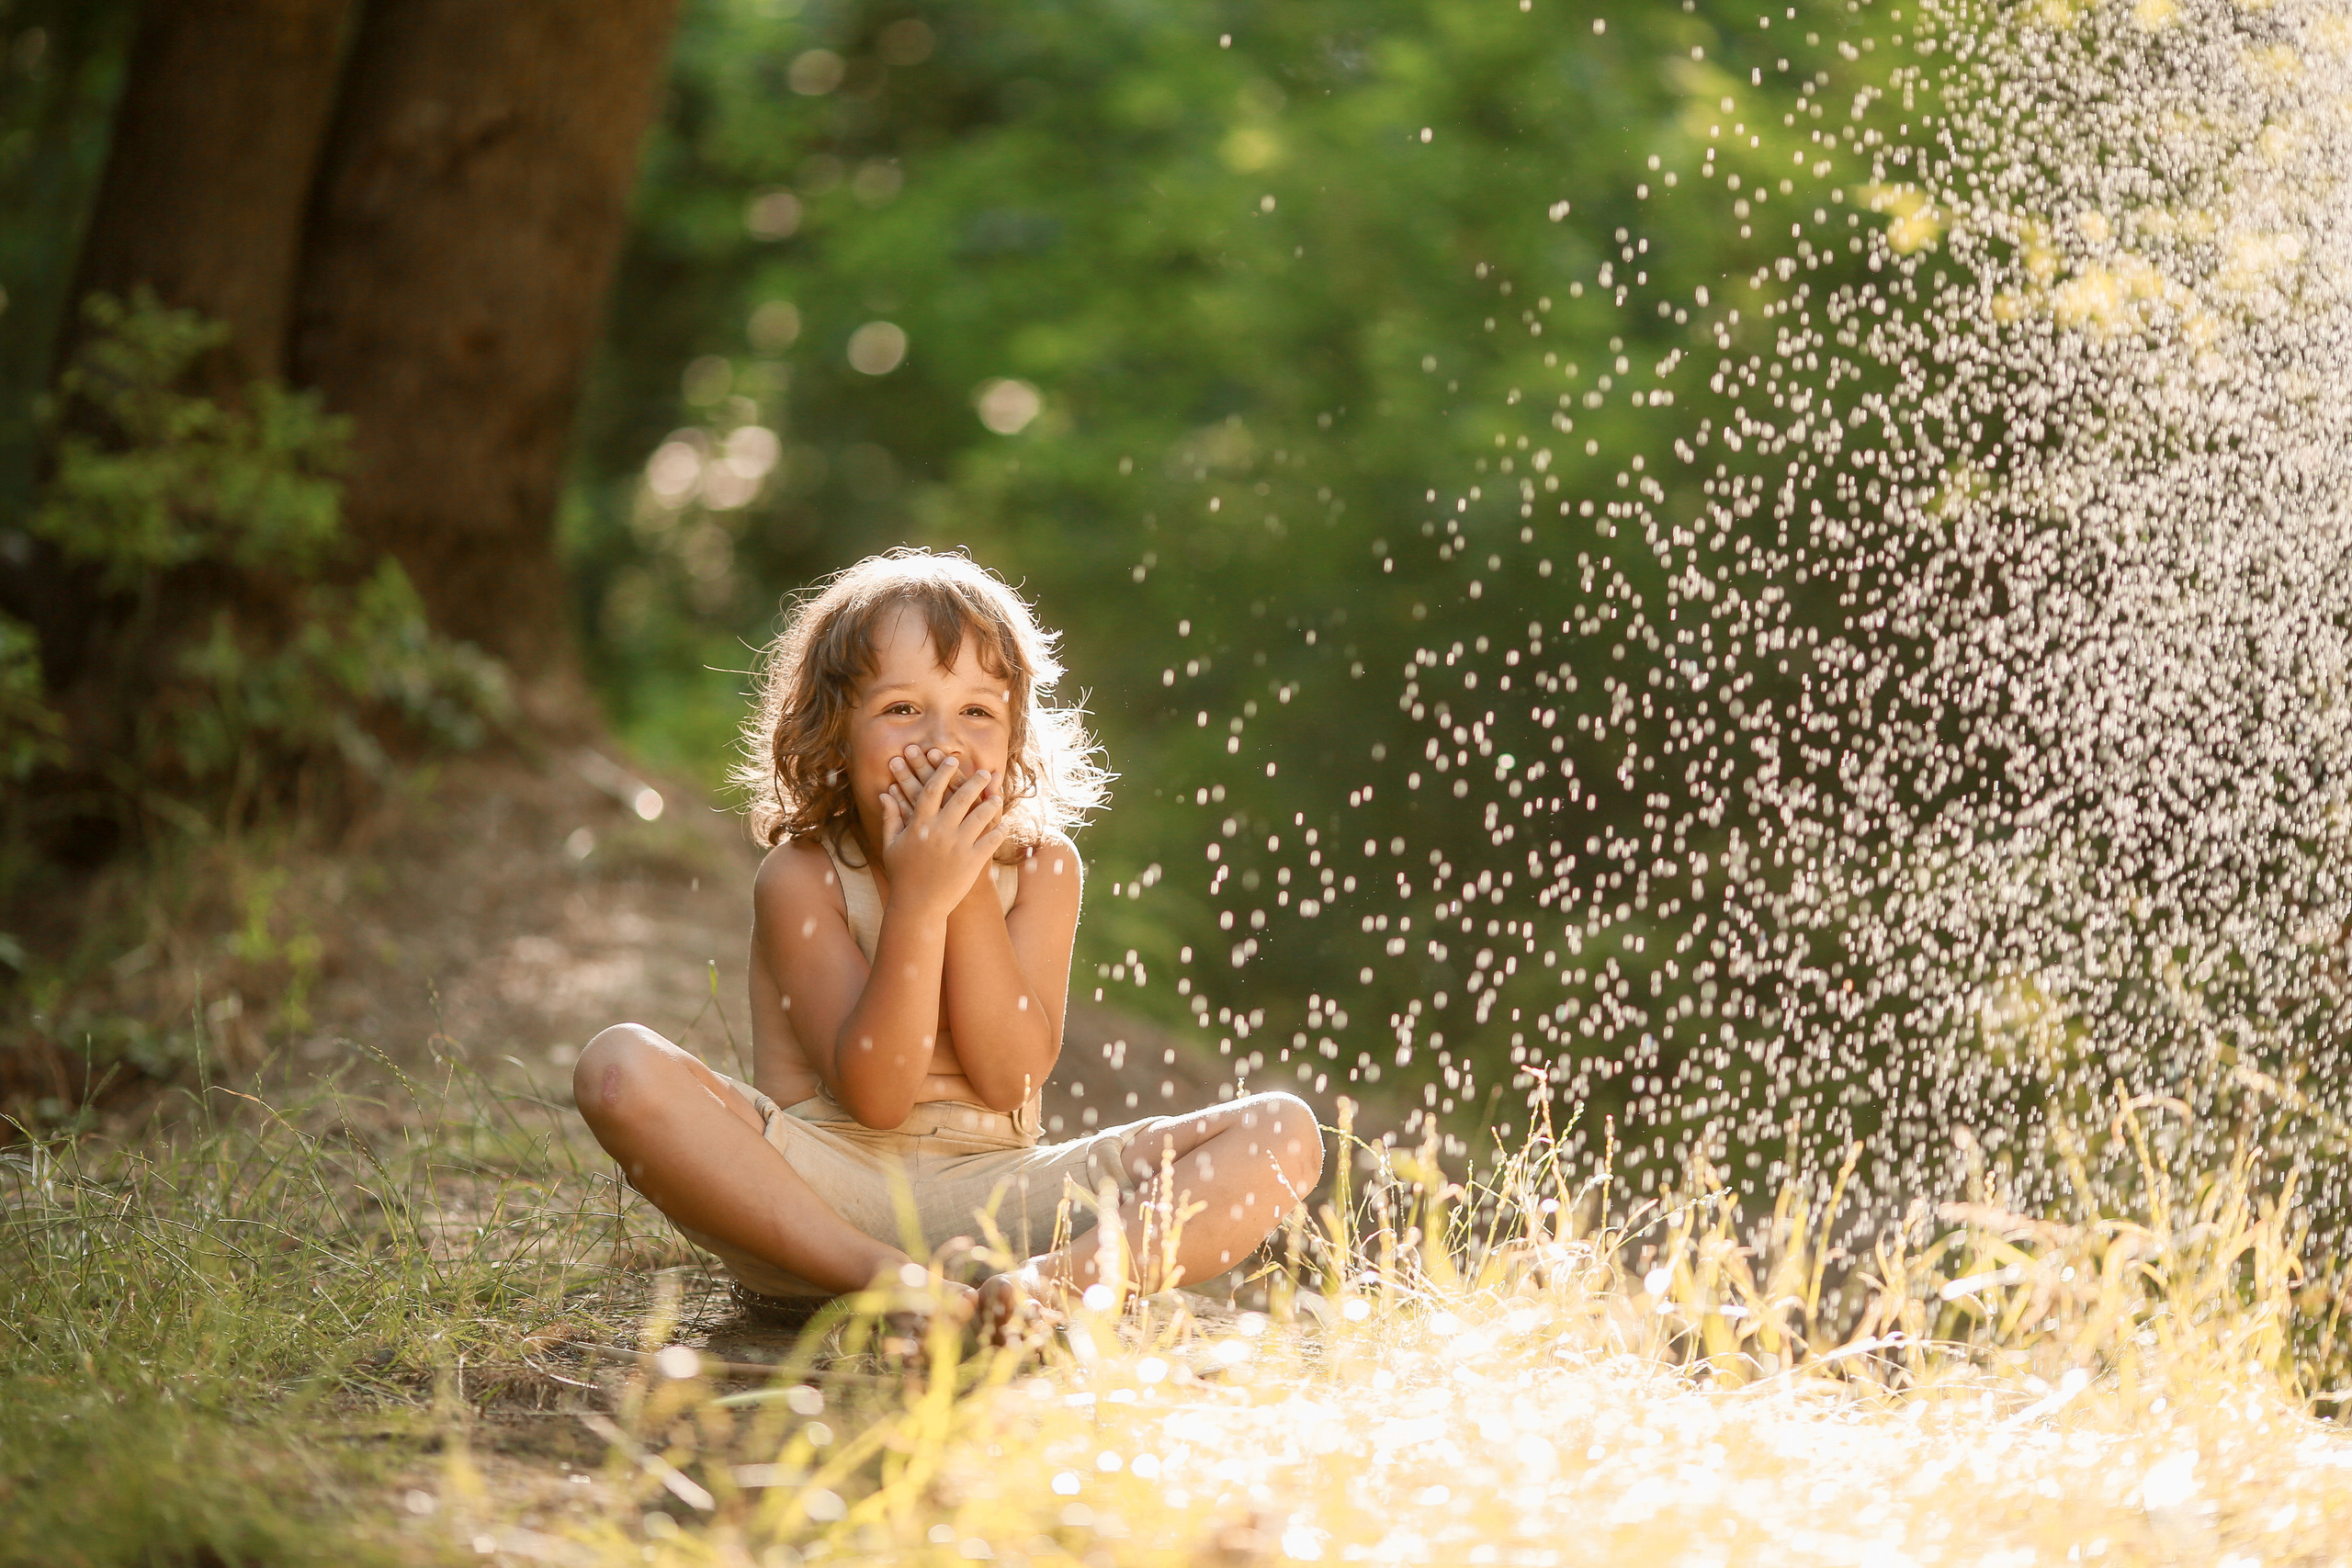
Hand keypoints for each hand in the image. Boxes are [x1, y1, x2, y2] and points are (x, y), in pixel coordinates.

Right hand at [878, 744, 1004, 914]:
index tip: (952, 760)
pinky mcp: (973, 861)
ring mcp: (958, 845)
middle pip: (961, 797)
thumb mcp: (891, 845)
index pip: (933, 789)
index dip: (943, 771)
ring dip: (991, 803)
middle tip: (984, 772)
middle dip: (975, 781)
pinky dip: (999, 830)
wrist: (918, 906)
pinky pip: (991, 839)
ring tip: (997, 796)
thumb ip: (890, 817)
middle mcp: (940, 831)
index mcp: (919, 824)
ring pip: (980, 815)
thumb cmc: (902, 875)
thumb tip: (885, 793)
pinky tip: (1004, 824)